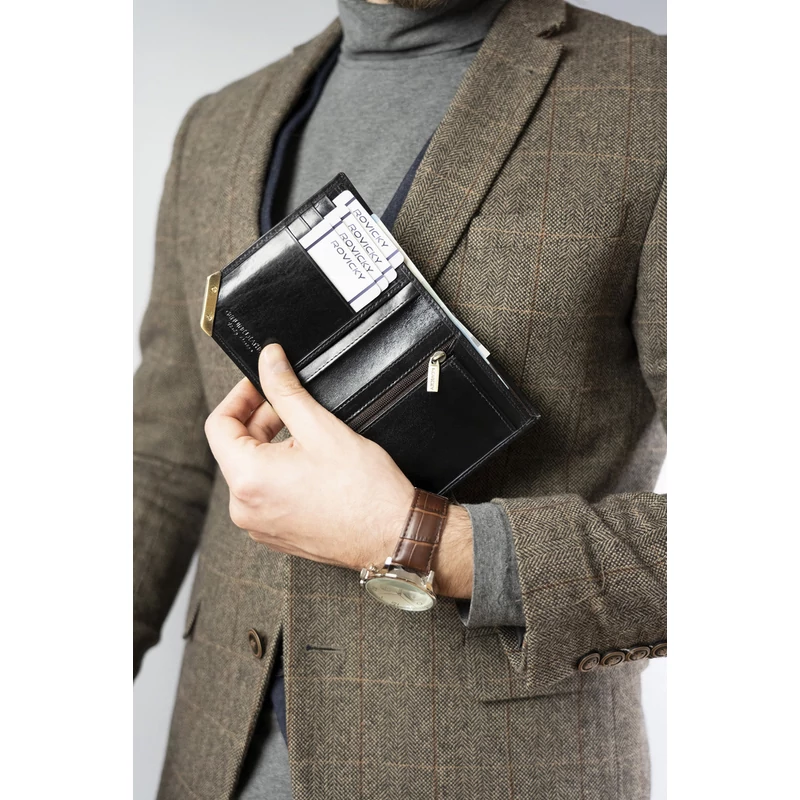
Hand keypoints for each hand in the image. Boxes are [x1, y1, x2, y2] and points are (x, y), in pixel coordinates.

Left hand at [204, 344, 472, 595]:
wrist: (392, 535)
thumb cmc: (364, 489)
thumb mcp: (321, 427)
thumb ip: (286, 390)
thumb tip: (268, 360)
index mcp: (248, 479)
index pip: (218, 425)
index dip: (239, 396)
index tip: (260, 384)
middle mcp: (244, 508)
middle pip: (234, 449)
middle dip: (259, 420)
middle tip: (291, 404)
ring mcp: (259, 526)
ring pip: (251, 472)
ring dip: (271, 447)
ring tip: (307, 435)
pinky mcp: (275, 535)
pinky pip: (264, 495)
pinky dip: (278, 474)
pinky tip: (309, 465)